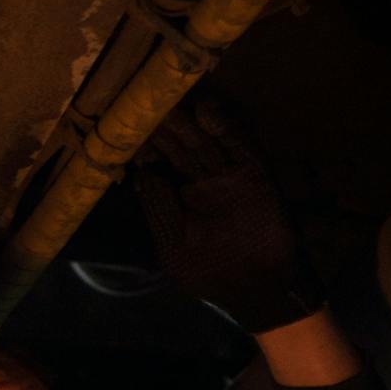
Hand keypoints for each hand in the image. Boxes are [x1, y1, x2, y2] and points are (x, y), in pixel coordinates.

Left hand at [136, 96, 323, 333]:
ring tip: (171, 99)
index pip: (162, 162)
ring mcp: (230, 178)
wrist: (260, 291)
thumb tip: (142, 175)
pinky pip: (240, 148)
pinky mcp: (256, 177)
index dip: (148, 144)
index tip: (130, 122)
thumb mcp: (173, 248)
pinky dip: (226, 129)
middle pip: (182, 145)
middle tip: (147, 98)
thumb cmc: (212, 275)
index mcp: (182, 199)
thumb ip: (159, 212)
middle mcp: (204, 183)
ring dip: (188, 121)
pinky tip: (208, 112)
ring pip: (206, 141)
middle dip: (165, 125)